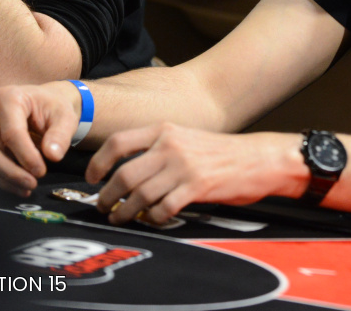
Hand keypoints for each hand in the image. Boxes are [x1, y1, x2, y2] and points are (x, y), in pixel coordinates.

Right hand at [0, 81, 80, 196]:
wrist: (40, 104)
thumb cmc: (51, 108)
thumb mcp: (64, 116)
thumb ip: (60, 134)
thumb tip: (53, 156)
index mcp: (7, 98)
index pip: (11, 133)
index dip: (25, 156)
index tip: (41, 171)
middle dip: (10, 173)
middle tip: (32, 185)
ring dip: (3, 180)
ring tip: (26, 188)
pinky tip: (14, 186)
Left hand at [85, 126, 299, 225]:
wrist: (259, 158)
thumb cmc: (221, 152)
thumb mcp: (186, 137)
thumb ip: (158, 148)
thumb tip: (126, 170)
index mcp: (164, 130)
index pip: (118, 143)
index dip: (98, 162)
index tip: (91, 178)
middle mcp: (170, 145)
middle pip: (123, 174)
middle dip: (107, 196)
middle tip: (102, 206)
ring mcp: (183, 166)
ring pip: (139, 194)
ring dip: (125, 212)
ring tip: (121, 217)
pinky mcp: (196, 187)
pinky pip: (163, 208)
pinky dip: (152, 218)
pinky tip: (153, 219)